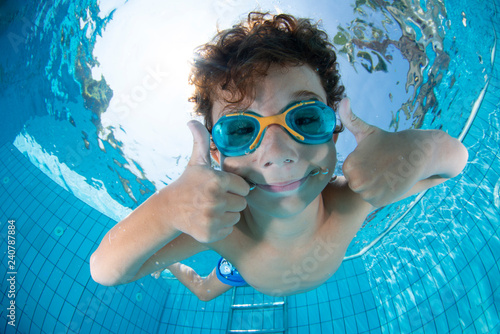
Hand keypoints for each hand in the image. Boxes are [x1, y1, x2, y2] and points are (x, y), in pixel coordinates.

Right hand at [170, 121, 249, 242]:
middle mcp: (215, 200)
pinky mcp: (210, 234)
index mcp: (217, 180)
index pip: (244, 187)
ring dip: (227, 214)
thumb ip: (200, 141)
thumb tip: (192, 120)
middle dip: (232, 200)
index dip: (234, 187)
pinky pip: (228, 229)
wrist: (168, 210)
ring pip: (236, 217)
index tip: (222, 187)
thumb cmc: (187, 183)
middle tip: (215, 198)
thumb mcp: (196, 162)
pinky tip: (208, 220)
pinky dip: (221, 227)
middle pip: (242, 203)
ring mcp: (212, 218)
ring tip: (211, 208)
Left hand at [339, 99, 433, 206]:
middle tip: (381, 164)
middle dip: (367, 174)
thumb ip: (350, 119)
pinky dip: (381, 192)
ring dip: (374, 183)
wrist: (418, 154)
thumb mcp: (367, 131)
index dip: (362, 163)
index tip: (373, 157)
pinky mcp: (379, 202)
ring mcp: (368, 194)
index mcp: (349, 166)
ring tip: (386, 171)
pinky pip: (373, 198)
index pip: (348, 170)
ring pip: (364, 191)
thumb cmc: (389, 142)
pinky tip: (390, 181)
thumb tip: (342, 100)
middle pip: (355, 181)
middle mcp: (356, 182)